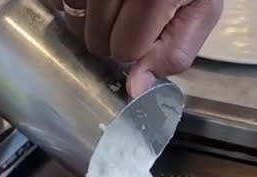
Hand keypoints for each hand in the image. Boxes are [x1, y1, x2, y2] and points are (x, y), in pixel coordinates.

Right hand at [51, 0, 222, 96]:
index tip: (149, 27)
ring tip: (112, 3)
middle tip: (129, 14)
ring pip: (73, 21)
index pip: (125, 50)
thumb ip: (175, 51)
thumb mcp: (200, 8)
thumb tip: (134, 88)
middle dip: (112, 36)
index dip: (137, 46)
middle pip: (95, 40)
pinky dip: (72, 3)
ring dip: (90, 21)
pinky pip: (55, 1)